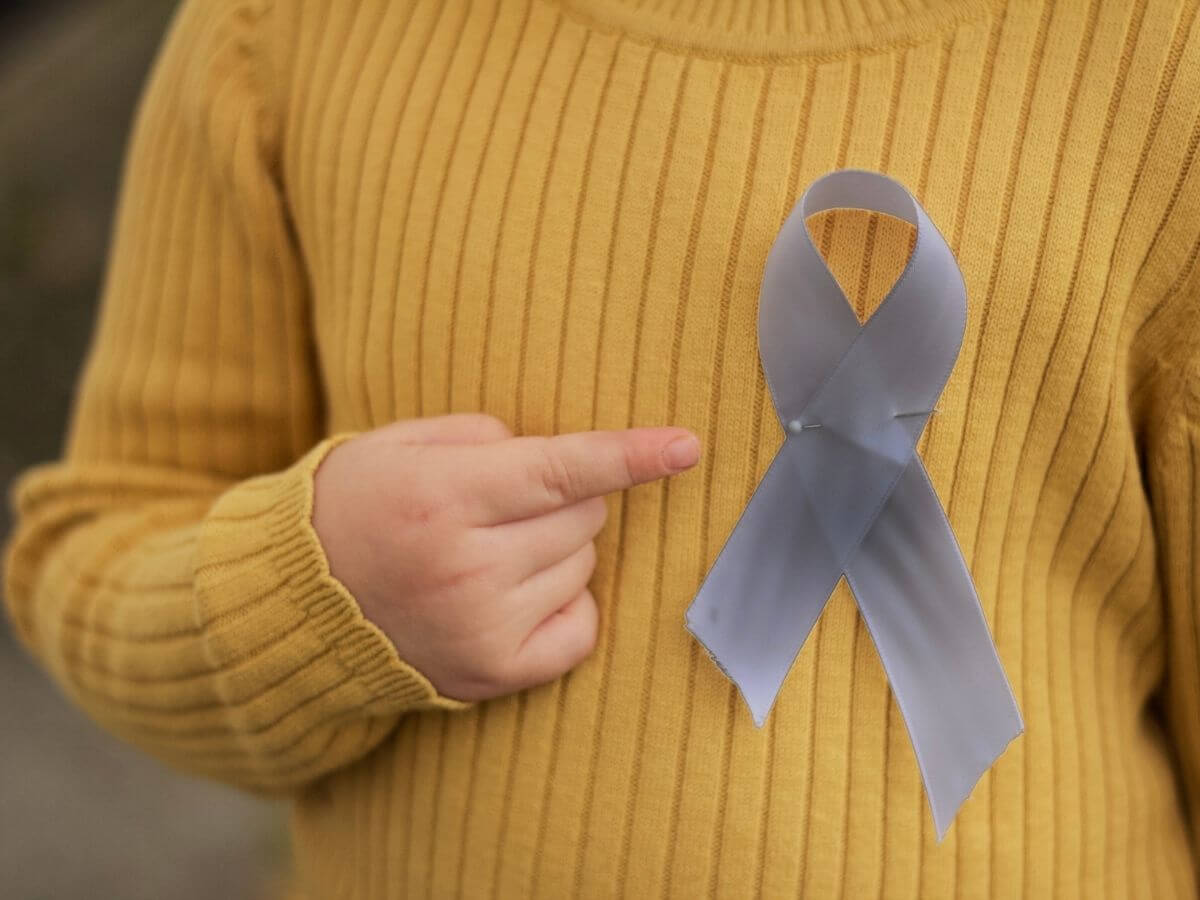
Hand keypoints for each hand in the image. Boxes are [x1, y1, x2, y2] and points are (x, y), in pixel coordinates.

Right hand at [310, 413, 701, 701]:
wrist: (299, 607)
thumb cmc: (357, 507)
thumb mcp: (401, 443)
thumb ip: (484, 436)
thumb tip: (562, 462)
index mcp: (444, 496)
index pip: (562, 470)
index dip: (631, 455)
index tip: (688, 446)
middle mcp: (466, 565)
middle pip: (585, 516)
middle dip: (564, 498)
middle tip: (505, 504)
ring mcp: (482, 626)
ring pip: (585, 564)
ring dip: (559, 548)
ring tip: (492, 550)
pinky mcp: (493, 672)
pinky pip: (581, 626)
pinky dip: (566, 601)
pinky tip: (518, 592)